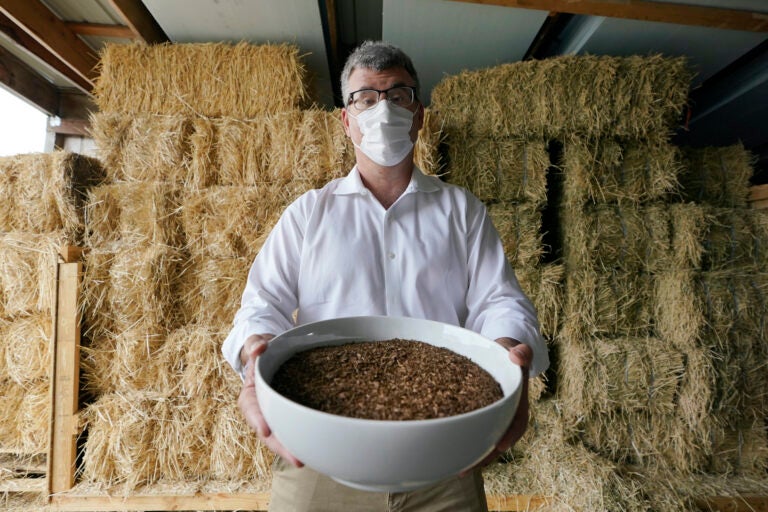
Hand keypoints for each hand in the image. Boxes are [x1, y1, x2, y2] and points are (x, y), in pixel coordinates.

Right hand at [237, 333, 303, 467]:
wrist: (272, 354)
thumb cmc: (262, 350)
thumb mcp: (255, 343)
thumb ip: (255, 344)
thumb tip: (260, 347)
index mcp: (250, 396)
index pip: (251, 410)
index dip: (257, 420)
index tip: (265, 430)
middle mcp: (262, 411)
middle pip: (269, 433)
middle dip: (281, 447)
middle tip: (297, 459)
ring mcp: (276, 415)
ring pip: (283, 436)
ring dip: (294, 449)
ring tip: (309, 460)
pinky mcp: (291, 415)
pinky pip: (296, 428)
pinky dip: (305, 438)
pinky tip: (319, 448)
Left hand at [460, 337, 530, 475]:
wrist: (496, 352)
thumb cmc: (506, 351)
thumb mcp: (514, 348)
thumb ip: (520, 351)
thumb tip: (519, 356)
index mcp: (517, 401)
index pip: (518, 422)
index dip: (510, 435)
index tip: (500, 446)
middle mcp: (506, 414)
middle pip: (499, 439)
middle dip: (485, 456)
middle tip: (467, 468)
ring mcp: (493, 417)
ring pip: (485, 440)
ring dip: (472, 455)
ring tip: (455, 470)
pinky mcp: (478, 416)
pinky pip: (472, 432)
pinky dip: (463, 443)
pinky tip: (447, 454)